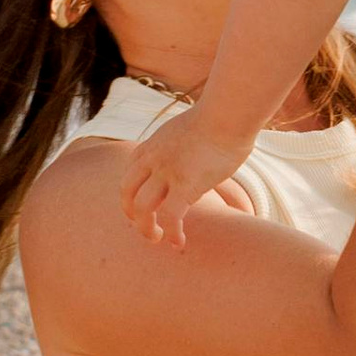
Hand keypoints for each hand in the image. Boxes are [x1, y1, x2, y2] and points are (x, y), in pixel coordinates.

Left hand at [121, 105, 255, 248]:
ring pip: (142, 208)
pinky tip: (179, 242)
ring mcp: (167, 172)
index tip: (141, 208)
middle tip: (145, 228)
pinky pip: (170, 217)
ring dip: (146, 228)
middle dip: (131, 214)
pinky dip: (171, 233)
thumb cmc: (220, 119)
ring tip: (157, 239)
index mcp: (153, 146)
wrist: (228, 113)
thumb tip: (192, 157)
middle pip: (127, 192)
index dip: (131, 195)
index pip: (130, 174)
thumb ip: (180, 147)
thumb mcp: (187, 131)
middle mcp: (153, 159)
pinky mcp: (185, 184)